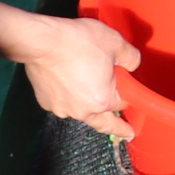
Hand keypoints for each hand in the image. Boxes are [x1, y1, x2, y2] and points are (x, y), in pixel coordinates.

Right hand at [0, 2, 140, 141]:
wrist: (41, 41)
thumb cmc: (80, 42)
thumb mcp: (115, 43)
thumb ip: (131, 58)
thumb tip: (133, 66)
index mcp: (102, 102)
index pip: (122, 104)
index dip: (127, 93)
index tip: (128, 89)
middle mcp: (81, 112)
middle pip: (103, 121)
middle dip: (116, 126)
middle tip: (126, 133)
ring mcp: (61, 109)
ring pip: (81, 110)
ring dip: (87, 103)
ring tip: (88, 86)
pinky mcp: (45, 102)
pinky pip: (63, 102)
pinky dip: (68, 95)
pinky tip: (67, 81)